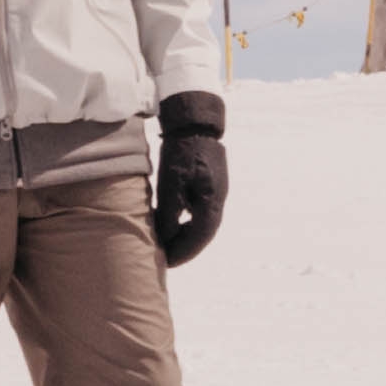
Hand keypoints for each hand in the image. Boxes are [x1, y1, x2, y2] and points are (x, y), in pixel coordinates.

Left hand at [144, 91, 228, 267]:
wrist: (195, 123)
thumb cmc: (181, 150)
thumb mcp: (172, 182)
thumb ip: (170, 212)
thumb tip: (167, 238)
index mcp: (212, 199)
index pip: (200, 236)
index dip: (184, 252)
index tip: (168, 263)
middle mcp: (219, 198)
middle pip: (204, 233)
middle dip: (186, 248)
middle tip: (166, 260)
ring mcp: (217, 191)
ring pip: (203, 223)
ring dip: (187, 236)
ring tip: (169, 246)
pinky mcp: (211, 184)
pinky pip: (201, 211)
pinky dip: (189, 223)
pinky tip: (174, 225)